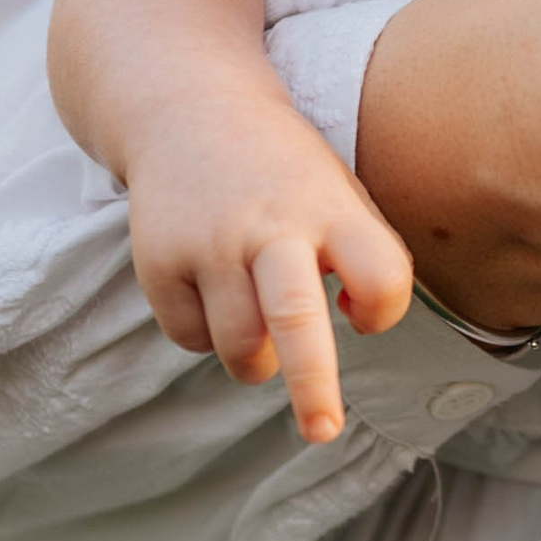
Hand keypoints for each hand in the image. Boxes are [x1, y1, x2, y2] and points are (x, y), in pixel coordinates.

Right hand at [124, 96, 412, 442]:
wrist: (189, 108)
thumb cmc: (285, 170)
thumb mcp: (339, 191)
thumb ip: (360, 252)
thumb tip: (360, 321)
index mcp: (330, 207)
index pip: (379, 275)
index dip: (382, 309)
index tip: (366, 312)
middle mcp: (270, 226)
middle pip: (295, 318)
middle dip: (312, 384)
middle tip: (324, 431)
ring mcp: (208, 245)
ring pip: (240, 347)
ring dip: (258, 359)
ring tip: (262, 324)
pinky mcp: (157, 262)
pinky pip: (191, 337)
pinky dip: (209, 334)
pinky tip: (215, 289)